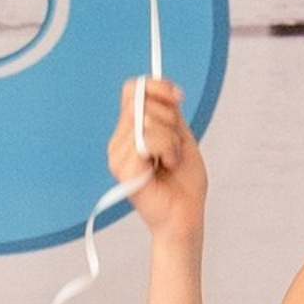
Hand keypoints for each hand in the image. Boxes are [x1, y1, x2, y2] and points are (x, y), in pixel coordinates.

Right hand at [107, 76, 205, 242]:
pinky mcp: (123, 167)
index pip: (132, 91)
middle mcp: (120, 141)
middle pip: (139, 101)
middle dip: (169, 118)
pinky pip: (148, 139)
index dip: (156, 87)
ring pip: (146, 119)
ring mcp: (118, 154)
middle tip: (175, 145)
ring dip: (170, 139)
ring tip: (171, 161)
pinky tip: (167, 166)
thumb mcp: (181, 138)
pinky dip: (168, 150)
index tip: (178, 96)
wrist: (185, 217)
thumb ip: (170, 113)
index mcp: (131, 131)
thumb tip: (165, 86)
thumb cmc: (184, 184)